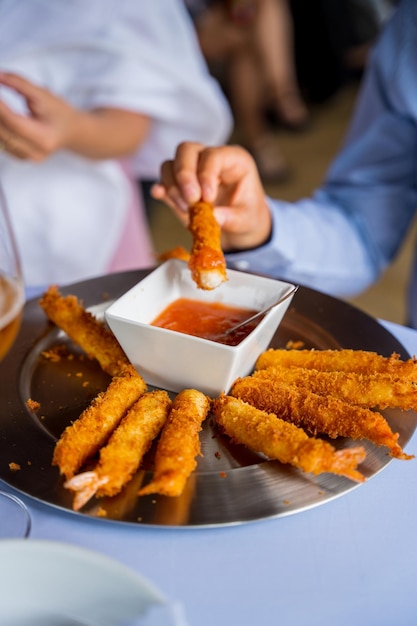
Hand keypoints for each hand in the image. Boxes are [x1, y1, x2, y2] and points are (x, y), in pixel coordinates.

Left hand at [0, 72, 149, 160]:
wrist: (71, 132)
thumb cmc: (59, 112)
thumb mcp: (42, 94)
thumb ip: (19, 83)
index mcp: (44, 138)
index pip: (13, 121)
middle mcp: (35, 153)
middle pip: (4, 131)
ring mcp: (27, 158)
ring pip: (1, 138)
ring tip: (0, 104)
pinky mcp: (20, 157)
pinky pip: (2, 143)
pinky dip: (0, 128)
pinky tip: (1, 116)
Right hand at [151, 142, 271, 251]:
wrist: (238, 228)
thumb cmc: (247, 217)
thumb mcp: (247, 220)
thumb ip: (233, 218)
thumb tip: (214, 216)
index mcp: (233, 159)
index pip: (213, 155)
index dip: (206, 174)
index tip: (208, 198)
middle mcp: (209, 159)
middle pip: (186, 150)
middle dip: (184, 175)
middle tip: (192, 200)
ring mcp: (191, 170)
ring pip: (170, 164)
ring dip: (173, 187)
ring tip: (187, 209)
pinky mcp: (178, 185)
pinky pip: (163, 179)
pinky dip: (160, 188)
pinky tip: (159, 195)